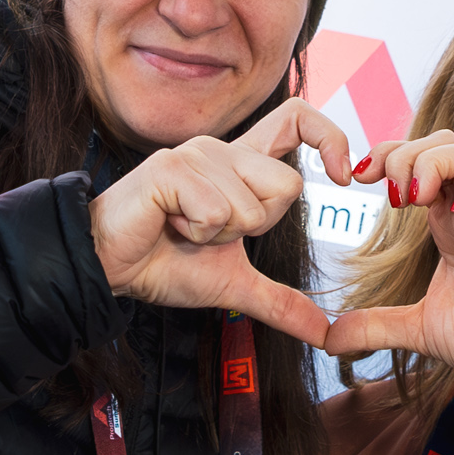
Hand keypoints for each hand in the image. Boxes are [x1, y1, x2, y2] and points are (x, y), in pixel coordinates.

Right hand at [88, 99, 351, 343]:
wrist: (110, 268)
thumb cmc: (164, 264)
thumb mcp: (233, 285)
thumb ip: (280, 302)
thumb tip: (325, 334)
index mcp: (240, 164)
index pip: (297, 120)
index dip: (330, 137)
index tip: (343, 176)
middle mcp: (222, 149)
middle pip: (288, 186)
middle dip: (256, 228)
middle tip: (210, 231)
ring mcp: (197, 154)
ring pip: (252, 207)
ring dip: (219, 235)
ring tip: (182, 228)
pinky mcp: (171, 168)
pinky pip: (216, 212)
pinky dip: (196, 232)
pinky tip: (168, 224)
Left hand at [321, 134, 453, 420]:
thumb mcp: (419, 329)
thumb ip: (375, 327)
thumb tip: (327, 339)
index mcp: (447, 223)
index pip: (418, 161)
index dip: (387, 155)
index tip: (357, 179)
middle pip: (442, 142)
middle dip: (405, 151)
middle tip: (386, 191)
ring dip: (434, 163)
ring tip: (417, 200)